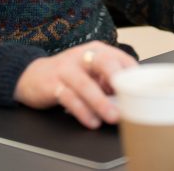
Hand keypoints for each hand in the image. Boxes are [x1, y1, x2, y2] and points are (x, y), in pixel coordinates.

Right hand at [13, 41, 137, 128]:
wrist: (30, 76)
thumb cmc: (68, 76)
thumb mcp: (91, 74)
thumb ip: (109, 83)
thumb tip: (131, 99)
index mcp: (96, 51)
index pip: (120, 58)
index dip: (133, 73)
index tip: (142, 90)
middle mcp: (81, 56)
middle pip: (103, 62)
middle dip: (117, 78)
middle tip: (129, 95)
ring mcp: (65, 70)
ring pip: (85, 84)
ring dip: (100, 102)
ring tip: (113, 117)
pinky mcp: (51, 85)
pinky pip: (68, 98)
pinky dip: (81, 111)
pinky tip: (91, 121)